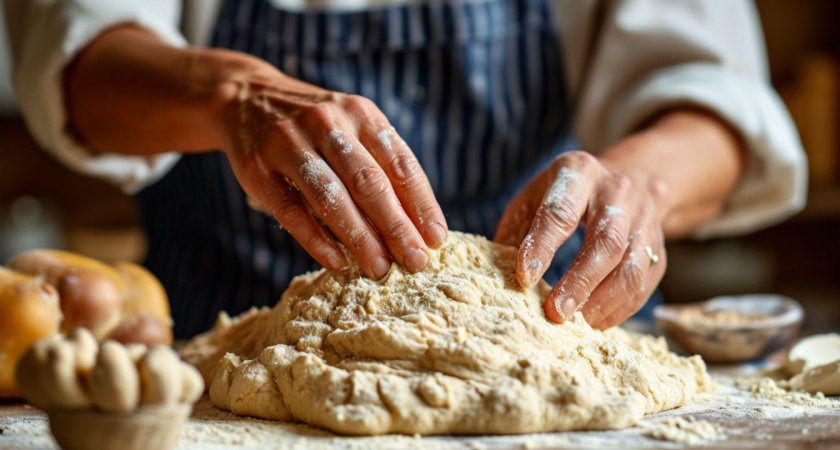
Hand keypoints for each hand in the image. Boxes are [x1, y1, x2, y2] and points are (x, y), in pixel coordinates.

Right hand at [212, 62, 446, 278]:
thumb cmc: (316, 128)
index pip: (400, 163)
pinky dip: (316, 239)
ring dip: (359, 238)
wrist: (245, 98)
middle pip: (368, 182)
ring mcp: (288, 143)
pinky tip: (337, 261)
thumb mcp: (353, 130)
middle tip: (414, 262)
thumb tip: (418, 226)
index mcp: (360, 114)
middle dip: (396, 227)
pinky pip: (291, 210)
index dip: (421, 204)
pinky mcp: (258, 168)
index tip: (436, 240)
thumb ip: (381, 168)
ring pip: (330, 196)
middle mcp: (327, 123)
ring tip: (379, 268)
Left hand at [494, 151, 670, 328]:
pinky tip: (597, 322)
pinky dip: (621, 309)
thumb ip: (517, 230)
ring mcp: (644, 219)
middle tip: (555, 313)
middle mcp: (617, 192)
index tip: (525, 278)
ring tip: (577, 324)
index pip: (560, 212)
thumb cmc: (567, 194)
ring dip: (603, 303)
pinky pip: (645, 283)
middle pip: (605, 242)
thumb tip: (499, 274)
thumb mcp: (535, 195)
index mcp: (578, 172)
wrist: (629, 177)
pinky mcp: (658, 246)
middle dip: (579, 282)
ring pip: (631, 268)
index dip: (542, 246)